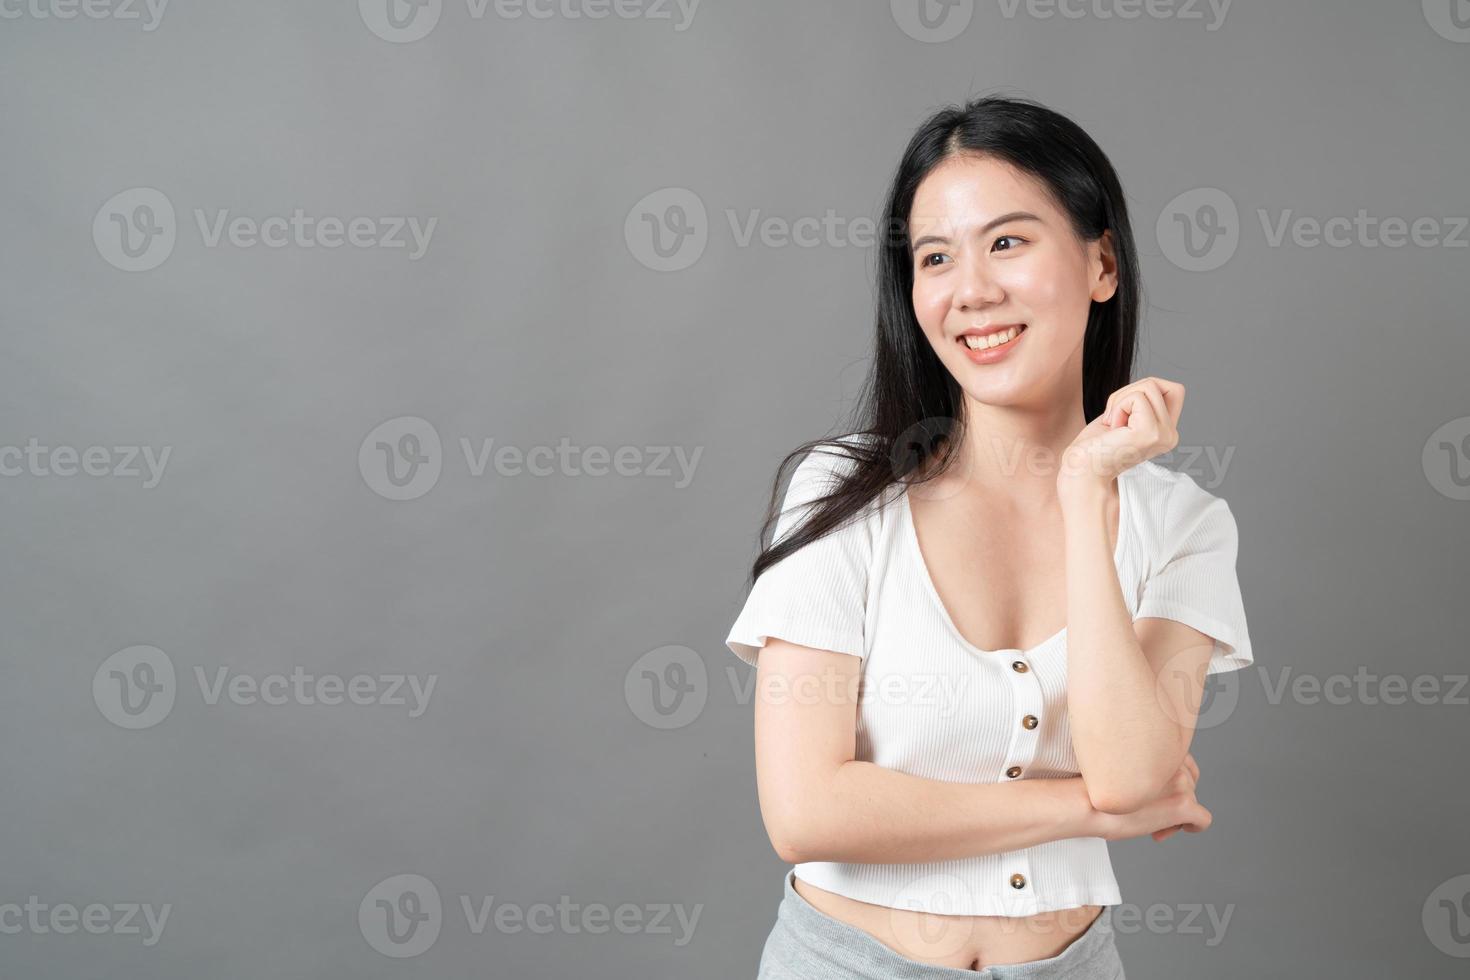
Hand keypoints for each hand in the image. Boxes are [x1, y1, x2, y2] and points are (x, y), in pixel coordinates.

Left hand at [1057, 377, 1184, 495]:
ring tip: (1113, 426)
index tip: (1123, 413)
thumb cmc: (1094, 447)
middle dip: (1128, 392)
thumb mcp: (1124, 417)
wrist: (1080, 472)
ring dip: (1120, 400)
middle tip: (1114, 419)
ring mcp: (1163, 435)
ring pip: (1149, 386)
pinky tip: (1112, 429)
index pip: (1174, 389)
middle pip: (1158, 384)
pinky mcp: (1150, 433)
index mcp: (1166, 432)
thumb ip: (1141, 402)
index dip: (1143, 390)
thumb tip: (1152, 384)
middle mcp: (1170, 435)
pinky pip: (1137, 397)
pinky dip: (1118, 407)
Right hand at [1090, 752, 1212, 843]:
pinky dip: (1195, 827)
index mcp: (1158, 748)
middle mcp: (1173, 763)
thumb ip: (1138, 766)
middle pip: (1189, 784)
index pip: (1182, 763)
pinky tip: (1184, 829)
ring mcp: (1180, 784)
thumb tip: (1147, 783)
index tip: (1155, 795)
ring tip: (1154, 826)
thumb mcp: (1118, 766)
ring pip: (1193, 802)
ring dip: (1177, 815)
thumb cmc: (1092, 787)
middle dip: (1173, 800)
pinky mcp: (1183, 806)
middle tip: (1152, 814)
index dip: (1171, 782)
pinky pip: (1203, 819)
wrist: (1083, 802)